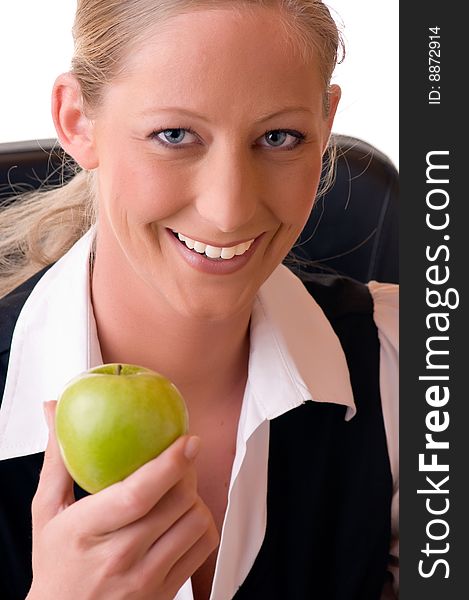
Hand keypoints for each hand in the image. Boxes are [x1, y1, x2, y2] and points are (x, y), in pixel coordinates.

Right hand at [27, 401, 218, 599]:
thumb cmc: (55, 563)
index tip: (187, 441)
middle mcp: (119, 557)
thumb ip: (57, 460)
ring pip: (195, 521)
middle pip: (176, 502)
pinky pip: (203, 547)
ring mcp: (145, 579)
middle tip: (180, 456)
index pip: (137, 494)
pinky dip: (201, 524)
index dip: (169, 463)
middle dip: (186, 470)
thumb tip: (53, 410)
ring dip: (194, 496)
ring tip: (177, 489)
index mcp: (86, 531)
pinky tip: (183, 517)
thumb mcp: (47, 511)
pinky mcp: (165, 591)